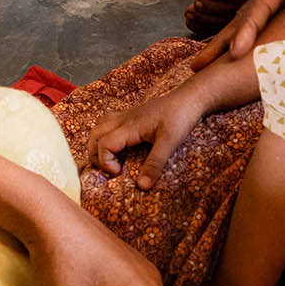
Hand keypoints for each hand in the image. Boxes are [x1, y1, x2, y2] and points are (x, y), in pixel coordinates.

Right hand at [88, 85, 211, 188]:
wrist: (190, 98)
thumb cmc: (180, 117)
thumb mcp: (170, 142)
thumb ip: (155, 164)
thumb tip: (141, 187)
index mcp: (129, 127)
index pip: (103, 144)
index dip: (105, 161)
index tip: (118, 173)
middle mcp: (123, 119)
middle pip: (95, 134)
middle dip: (94, 154)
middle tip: (107, 169)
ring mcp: (127, 115)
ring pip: (100, 126)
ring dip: (98, 143)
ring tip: (108, 159)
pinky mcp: (133, 115)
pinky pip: (110, 123)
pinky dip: (106, 136)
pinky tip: (119, 146)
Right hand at [186, 0, 284, 69]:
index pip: (261, 5)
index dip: (248, 29)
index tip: (235, 52)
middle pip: (244, 14)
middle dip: (223, 40)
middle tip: (197, 65)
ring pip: (248, 15)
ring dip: (228, 36)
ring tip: (206, 55)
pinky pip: (262, 12)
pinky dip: (246, 26)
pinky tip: (231, 37)